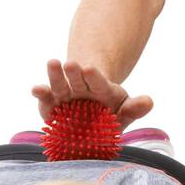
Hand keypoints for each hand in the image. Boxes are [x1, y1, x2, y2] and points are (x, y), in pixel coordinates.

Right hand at [31, 57, 153, 128]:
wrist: (90, 121)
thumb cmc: (109, 117)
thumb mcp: (123, 112)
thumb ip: (134, 108)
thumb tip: (149, 102)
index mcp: (101, 90)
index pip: (98, 82)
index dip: (95, 76)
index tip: (89, 68)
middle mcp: (82, 89)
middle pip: (77, 79)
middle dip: (74, 72)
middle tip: (71, 63)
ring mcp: (65, 95)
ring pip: (60, 84)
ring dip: (56, 75)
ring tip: (52, 62)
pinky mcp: (52, 105)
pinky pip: (46, 99)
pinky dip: (41, 94)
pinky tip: (35, 89)